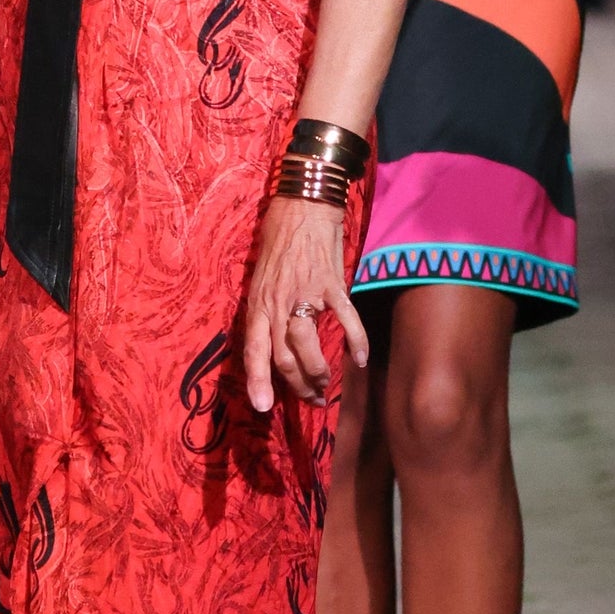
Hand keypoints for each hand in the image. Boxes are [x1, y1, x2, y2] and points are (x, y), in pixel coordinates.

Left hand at [243, 196, 367, 412]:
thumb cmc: (279, 241)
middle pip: (283, 357)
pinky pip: (346, 319)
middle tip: (310, 400)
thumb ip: (266, 310)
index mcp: (258, 303)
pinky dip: (356, 341)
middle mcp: (277, 303)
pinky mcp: (332, 284)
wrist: (302, 206)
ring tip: (327, 384)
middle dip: (297, 385)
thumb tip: (273, 342)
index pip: (254, 350)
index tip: (263, 407)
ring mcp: (305, 294)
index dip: (257, 380)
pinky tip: (360, 358)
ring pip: (308, 345)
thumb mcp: (261, 279)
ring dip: (319, 371)